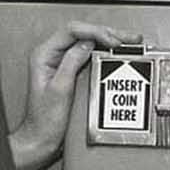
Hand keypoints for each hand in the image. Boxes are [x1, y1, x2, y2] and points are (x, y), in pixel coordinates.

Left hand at [12, 21, 140, 169]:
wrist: (41, 139)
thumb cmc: (44, 121)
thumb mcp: (60, 89)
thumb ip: (72, 62)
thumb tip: (88, 44)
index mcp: (43, 55)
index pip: (72, 30)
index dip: (96, 32)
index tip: (112, 41)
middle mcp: (50, 55)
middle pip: (81, 32)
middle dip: (107, 32)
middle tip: (127, 38)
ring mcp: (60, 61)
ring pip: (87, 40)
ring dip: (108, 39)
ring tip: (128, 41)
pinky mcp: (70, 69)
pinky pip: (89, 52)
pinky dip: (104, 49)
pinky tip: (116, 51)